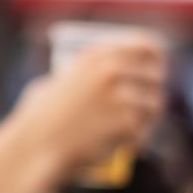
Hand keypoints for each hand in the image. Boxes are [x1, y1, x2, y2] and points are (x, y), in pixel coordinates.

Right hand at [16, 37, 165, 183]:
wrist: (35, 147)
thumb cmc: (36, 121)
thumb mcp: (55, 83)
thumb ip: (77, 77)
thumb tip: (89, 84)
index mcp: (96, 55)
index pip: (146, 45)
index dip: (156, 57)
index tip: (157, 66)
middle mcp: (111, 70)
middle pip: (156, 75)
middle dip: (154, 88)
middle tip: (148, 101)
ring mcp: (122, 96)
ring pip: (155, 104)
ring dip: (149, 116)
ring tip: (137, 125)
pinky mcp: (128, 124)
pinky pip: (143, 131)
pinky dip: (137, 140)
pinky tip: (126, 145)